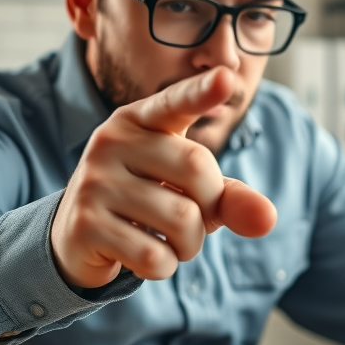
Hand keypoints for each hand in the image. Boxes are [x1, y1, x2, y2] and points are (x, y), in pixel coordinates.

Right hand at [50, 67, 277, 288]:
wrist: (76, 237)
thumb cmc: (148, 201)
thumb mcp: (190, 191)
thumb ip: (231, 198)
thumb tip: (267, 219)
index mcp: (141, 119)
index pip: (176, 101)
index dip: (202, 92)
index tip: (226, 78)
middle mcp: (112, 140)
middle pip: (198, 170)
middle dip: (210, 207)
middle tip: (192, 219)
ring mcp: (94, 180)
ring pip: (182, 220)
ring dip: (189, 245)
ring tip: (168, 240)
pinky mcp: (85, 223)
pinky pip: (154, 255)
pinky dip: (164, 267)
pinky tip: (144, 255)